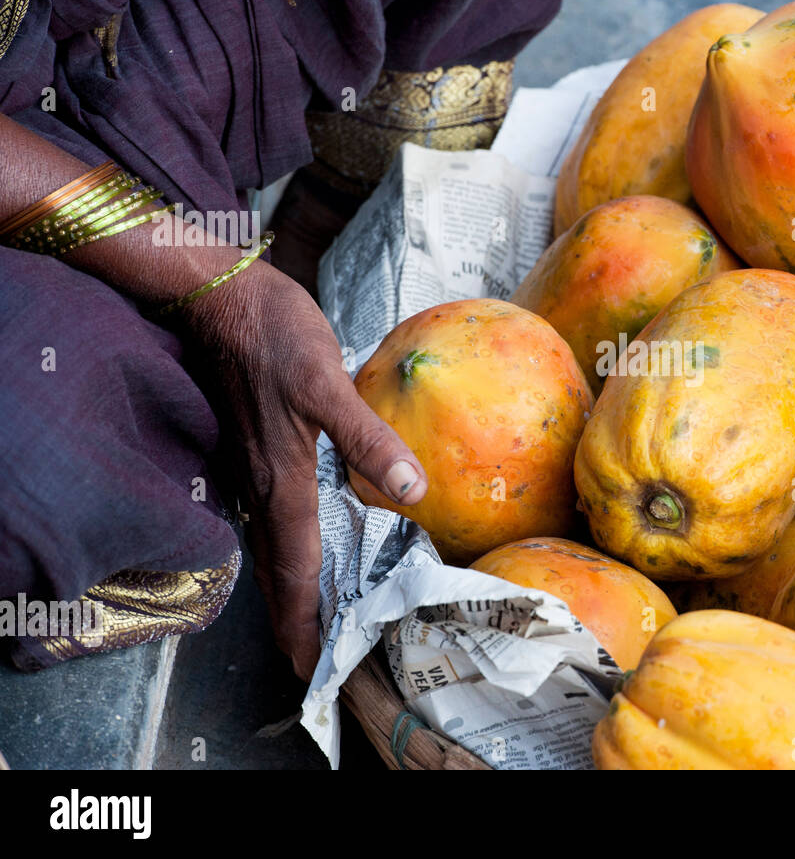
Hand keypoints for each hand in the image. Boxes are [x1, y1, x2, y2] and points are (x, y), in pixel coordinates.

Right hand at [183, 259, 426, 679]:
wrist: (217, 295)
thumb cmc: (275, 335)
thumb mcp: (328, 382)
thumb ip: (368, 439)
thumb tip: (410, 490)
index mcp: (282, 479)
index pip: (295, 568)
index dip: (303, 618)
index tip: (308, 665)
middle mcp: (259, 484)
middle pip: (275, 568)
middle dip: (292, 618)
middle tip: (306, 659)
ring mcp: (247, 467)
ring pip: (266, 544)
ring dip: (285, 586)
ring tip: (306, 617)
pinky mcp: (246, 447)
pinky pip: (263, 515)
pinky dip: (278, 547)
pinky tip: (294, 544)